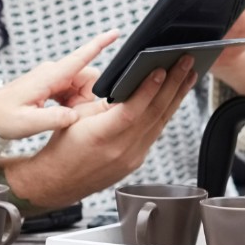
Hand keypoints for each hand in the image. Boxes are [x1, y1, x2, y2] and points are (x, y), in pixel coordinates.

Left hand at [0, 30, 117, 139]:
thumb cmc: (4, 118)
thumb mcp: (27, 123)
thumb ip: (53, 119)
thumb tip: (76, 116)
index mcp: (49, 76)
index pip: (79, 57)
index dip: (99, 45)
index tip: (116, 32)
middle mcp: (53, 72)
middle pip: (88, 79)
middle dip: (88, 99)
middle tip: (71, 117)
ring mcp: (54, 77)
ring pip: (83, 87)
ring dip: (79, 104)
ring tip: (61, 117)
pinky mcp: (53, 84)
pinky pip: (74, 91)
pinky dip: (73, 104)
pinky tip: (60, 114)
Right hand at [3, 55, 199, 208]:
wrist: (57, 181)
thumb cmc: (63, 146)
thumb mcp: (76, 116)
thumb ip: (105, 103)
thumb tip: (131, 83)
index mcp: (100, 136)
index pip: (131, 111)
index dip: (148, 89)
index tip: (162, 69)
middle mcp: (119, 150)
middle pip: (153, 114)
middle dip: (173, 85)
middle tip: (186, 62)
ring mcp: (130, 158)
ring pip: (159, 123)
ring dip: (175, 97)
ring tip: (188, 76)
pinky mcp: (136, 162)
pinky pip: (155, 133)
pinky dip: (165, 112)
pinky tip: (173, 98)